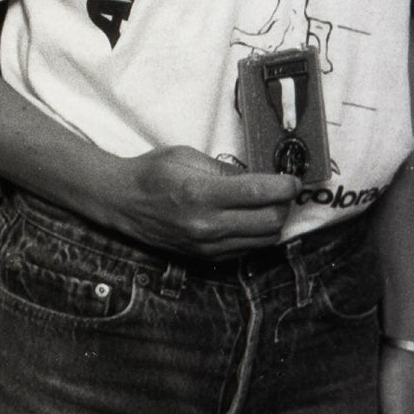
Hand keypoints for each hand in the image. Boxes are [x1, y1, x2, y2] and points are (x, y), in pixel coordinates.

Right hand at [99, 146, 295, 258]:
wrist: (120, 201)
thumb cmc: (150, 173)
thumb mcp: (186, 157)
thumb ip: (225, 170)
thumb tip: (260, 177)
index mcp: (200, 193)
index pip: (259, 192)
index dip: (285, 186)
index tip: (292, 180)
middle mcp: (206, 224)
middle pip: (270, 221)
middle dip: (283, 205)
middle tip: (280, 191)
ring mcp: (206, 245)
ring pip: (264, 240)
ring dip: (273, 222)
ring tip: (265, 205)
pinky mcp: (205, 257)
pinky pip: (247, 250)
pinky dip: (256, 235)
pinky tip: (247, 220)